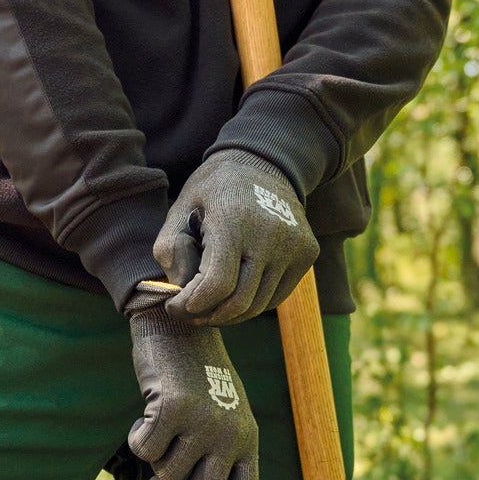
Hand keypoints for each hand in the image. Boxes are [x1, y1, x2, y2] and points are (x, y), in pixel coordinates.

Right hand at [127, 305, 258, 479]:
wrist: (178, 325)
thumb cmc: (194, 375)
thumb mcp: (220, 414)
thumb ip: (217, 455)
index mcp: (248, 440)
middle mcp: (232, 435)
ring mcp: (204, 423)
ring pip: (166, 476)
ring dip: (153, 459)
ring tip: (156, 430)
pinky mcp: (175, 409)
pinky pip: (144, 450)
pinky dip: (136, 438)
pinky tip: (142, 417)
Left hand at [154, 149, 317, 323]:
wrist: (264, 163)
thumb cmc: (215, 189)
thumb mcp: (181, 208)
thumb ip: (171, 249)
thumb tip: (181, 291)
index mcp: (233, 221)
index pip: (217, 284)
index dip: (192, 306)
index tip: (174, 308)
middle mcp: (270, 235)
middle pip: (240, 302)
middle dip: (208, 316)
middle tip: (190, 315)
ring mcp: (294, 245)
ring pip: (260, 305)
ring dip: (230, 315)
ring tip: (209, 309)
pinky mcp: (307, 253)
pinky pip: (277, 296)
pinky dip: (253, 304)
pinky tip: (235, 295)